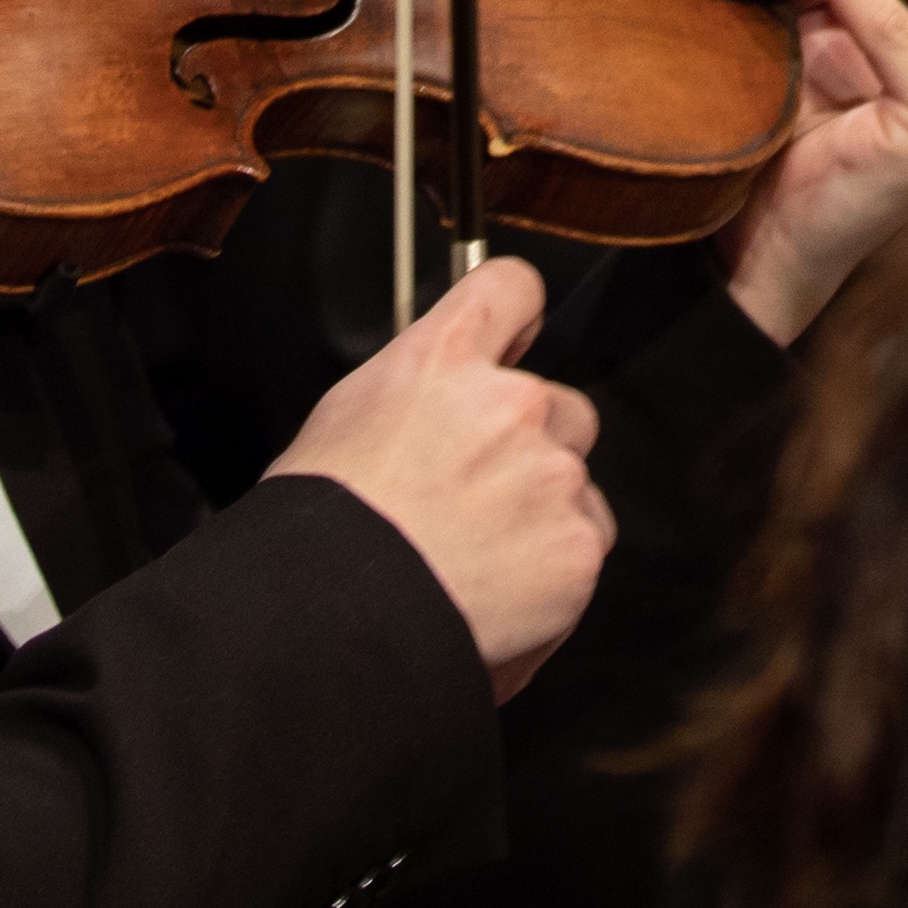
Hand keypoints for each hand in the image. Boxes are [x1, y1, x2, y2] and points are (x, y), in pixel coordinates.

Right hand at [266, 259, 608, 699]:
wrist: (338, 620)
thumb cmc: (322, 529)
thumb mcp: (346, 421)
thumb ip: (417, 395)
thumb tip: (439, 403)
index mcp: (442, 361)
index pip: (510, 287)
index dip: (516, 315)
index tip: (515, 339)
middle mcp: (511, 404)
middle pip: (560, 404)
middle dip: (533, 445)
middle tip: (478, 498)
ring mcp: (552, 474)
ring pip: (576, 481)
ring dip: (545, 510)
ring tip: (482, 559)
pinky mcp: (578, 544)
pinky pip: (585, 544)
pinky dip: (552, 571)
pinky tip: (500, 595)